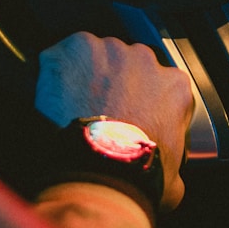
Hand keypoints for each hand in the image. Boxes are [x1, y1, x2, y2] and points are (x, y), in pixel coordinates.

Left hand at [35, 32, 193, 208]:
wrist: (99, 170)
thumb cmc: (137, 176)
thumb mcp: (173, 178)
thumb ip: (175, 162)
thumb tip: (170, 175)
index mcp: (175, 87)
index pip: (159, 85)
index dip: (141, 101)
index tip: (126, 116)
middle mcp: (147, 59)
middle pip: (129, 65)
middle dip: (114, 83)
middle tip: (97, 111)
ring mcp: (111, 50)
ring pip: (97, 56)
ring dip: (87, 75)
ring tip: (72, 104)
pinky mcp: (77, 48)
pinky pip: (64, 54)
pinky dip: (56, 70)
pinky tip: (52, 94)